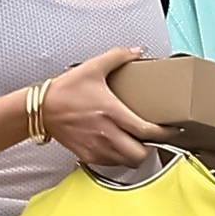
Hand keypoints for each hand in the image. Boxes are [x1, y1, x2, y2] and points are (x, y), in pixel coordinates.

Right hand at [41, 48, 175, 166]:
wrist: (41, 109)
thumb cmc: (66, 90)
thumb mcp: (93, 68)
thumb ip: (118, 57)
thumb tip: (137, 51)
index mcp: (112, 112)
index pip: (147, 131)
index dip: (165, 134)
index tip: (173, 130)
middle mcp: (106, 134)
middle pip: (140, 154)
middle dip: (151, 149)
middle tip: (153, 139)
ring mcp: (97, 148)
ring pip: (127, 162)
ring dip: (135, 155)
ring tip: (137, 143)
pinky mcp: (88, 156)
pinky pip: (111, 164)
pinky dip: (119, 158)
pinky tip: (118, 146)